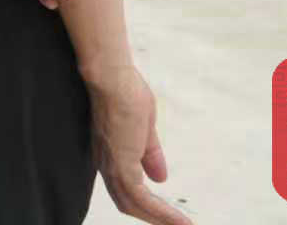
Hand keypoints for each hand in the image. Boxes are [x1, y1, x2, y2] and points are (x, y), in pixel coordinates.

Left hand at [88, 66, 192, 224]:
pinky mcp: (122, 163)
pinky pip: (142, 199)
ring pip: (134, 205)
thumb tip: (160, 177)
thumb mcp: (143, 128)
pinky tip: (180, 221)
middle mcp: (106, 163)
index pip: (123, 188)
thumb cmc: (124, 91)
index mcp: (109, 153)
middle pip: (127, 202)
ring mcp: (112, 164)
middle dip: (152, 218)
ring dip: (161, 219)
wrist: (112, 75)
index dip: (143, 203)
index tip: (164, 214)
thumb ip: (149, 153)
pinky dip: (162, 213)